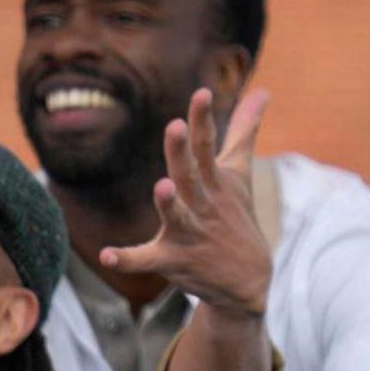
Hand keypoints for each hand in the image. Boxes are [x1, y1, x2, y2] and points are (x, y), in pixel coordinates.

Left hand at [97, 85, 273, 315]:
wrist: (249, 278)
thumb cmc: (235, 216)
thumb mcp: (239, 173)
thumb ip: (243, 132)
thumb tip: (262, 91)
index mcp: (215, 182)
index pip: (207, 146)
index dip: (203, 120)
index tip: (202, 93)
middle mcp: (203, 205)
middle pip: (191, 175)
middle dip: (182, 152)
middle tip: (175, 126)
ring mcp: (189, 233)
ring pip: (177, 216)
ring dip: (169, 204)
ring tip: (162, 186)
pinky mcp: (172, 260)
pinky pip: (145, 260)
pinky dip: (127, 259)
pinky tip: (107, 256)